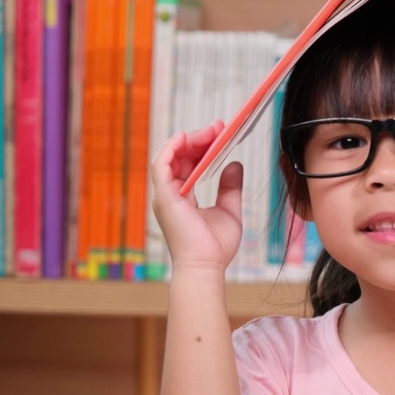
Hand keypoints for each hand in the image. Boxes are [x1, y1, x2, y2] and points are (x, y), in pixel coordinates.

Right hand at [150, 121, 243, 273]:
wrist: (207, 267)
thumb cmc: (215, 247)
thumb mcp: (229, 210)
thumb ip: (230, 187)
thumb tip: (234, 164)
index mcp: (183, 197)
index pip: (188, 164)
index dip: (202, 146)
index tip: (219, 133)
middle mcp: (171, 194)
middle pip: (179, 157)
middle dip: (198, 139)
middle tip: (218, 127)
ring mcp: (165, 196)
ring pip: (170, 157)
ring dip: (189, 141)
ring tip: (209, 132)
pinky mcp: (164, 197)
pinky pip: (161, 165)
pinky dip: (170, 149)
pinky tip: (185, 137)